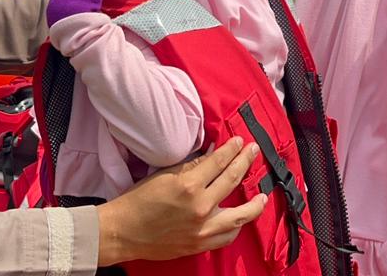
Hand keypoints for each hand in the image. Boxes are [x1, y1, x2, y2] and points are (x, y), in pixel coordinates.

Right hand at [95, 137, 265, 264]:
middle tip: (253, 152)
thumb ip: (192, 166)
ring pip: (240, 215)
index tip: (240, 142)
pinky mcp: (200, 244)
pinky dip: (237, 227)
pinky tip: (241, 219)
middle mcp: (200, 207)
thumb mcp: (164, 175)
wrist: (123, 231)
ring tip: (263, 196)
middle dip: (245, 162)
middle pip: (233, 180)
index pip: (219, 161)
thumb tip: (212, 155)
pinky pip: (227, 236)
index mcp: (189, 185)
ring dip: (255, 203)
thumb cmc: (138, 200)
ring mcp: (202, 228)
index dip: (232, 149)